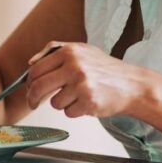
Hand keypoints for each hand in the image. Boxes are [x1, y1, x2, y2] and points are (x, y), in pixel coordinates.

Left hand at [25, 42, 148, 117]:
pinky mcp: (88, 101)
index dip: (29, 83)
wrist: (132, 85)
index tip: (29, 90)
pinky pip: (68, 112)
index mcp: (69, 51)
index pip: (36, 70)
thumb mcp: (82, 50)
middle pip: (38, 87)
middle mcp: (74, 66)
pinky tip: (87, 102)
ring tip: (78, 96)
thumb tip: (30, 62)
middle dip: (33, 98)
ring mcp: (82, 84)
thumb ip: (54, 51)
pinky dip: (75, 111)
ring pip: (54, 103)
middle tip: (34, 103)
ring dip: (62, 104)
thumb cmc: (105, 69)